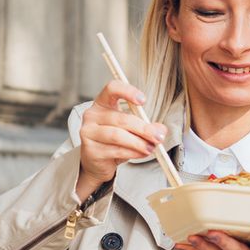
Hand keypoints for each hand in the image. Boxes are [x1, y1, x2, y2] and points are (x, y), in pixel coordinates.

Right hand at [76, 78, 167, 198]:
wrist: (97, 161)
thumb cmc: (114, 141)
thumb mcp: (131, 129)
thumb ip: (145, 126)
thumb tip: (160, 130)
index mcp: (102, 103)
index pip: (112, 88)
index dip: (127, 91)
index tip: (143, 100)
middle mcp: (92, 115)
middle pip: (121, 118)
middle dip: (143, 129)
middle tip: (158, 137)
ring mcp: (88, 132)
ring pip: (117, 135)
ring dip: (138, 143)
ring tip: (150, 148)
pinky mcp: (90, 150)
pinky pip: (115, 150)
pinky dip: (132, 153)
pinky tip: (141, 153)